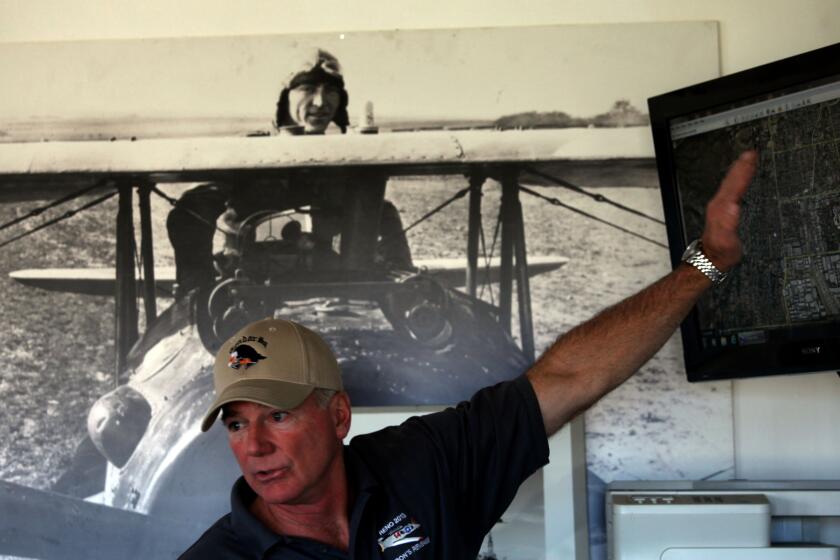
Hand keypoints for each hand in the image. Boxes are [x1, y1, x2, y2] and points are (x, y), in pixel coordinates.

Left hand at [701, 150, 756, 270]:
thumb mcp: (726, 242)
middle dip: (741, 166)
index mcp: (721, 209)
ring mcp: (720, 205)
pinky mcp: (723, 208)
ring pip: (730, 183)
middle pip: (731, 181)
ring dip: (739, 169)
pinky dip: (737, 179)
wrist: (711, 258)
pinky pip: (730, 188)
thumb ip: (728, 225)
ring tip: (748, 158)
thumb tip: (733, 207)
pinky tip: (742, 176)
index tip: (751, 157)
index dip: (743, 170)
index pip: (734, 185)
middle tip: (751, 153)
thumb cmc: (720, 251)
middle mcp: (719, 204)